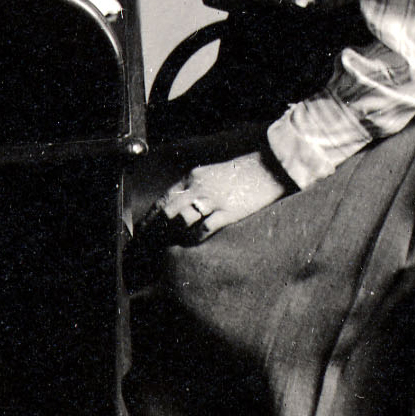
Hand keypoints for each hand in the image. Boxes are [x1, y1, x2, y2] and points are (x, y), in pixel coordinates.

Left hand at [154, 154, 289, 240]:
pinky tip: (188, 244)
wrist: (272, 167)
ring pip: (181, 221)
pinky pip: (203, 229)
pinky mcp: (228, 213)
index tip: (142, 230)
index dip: (150, 217)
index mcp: (194, 176)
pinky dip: (193, 239)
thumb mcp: (213, 174)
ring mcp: (213, 201)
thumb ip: (196, 187)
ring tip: (162, 248)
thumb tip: (179, 208)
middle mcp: (199, 188)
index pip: (164, 199)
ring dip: (170, 236)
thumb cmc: (244, 171)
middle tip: (145, 244)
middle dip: (153, 230)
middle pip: (167, 212)